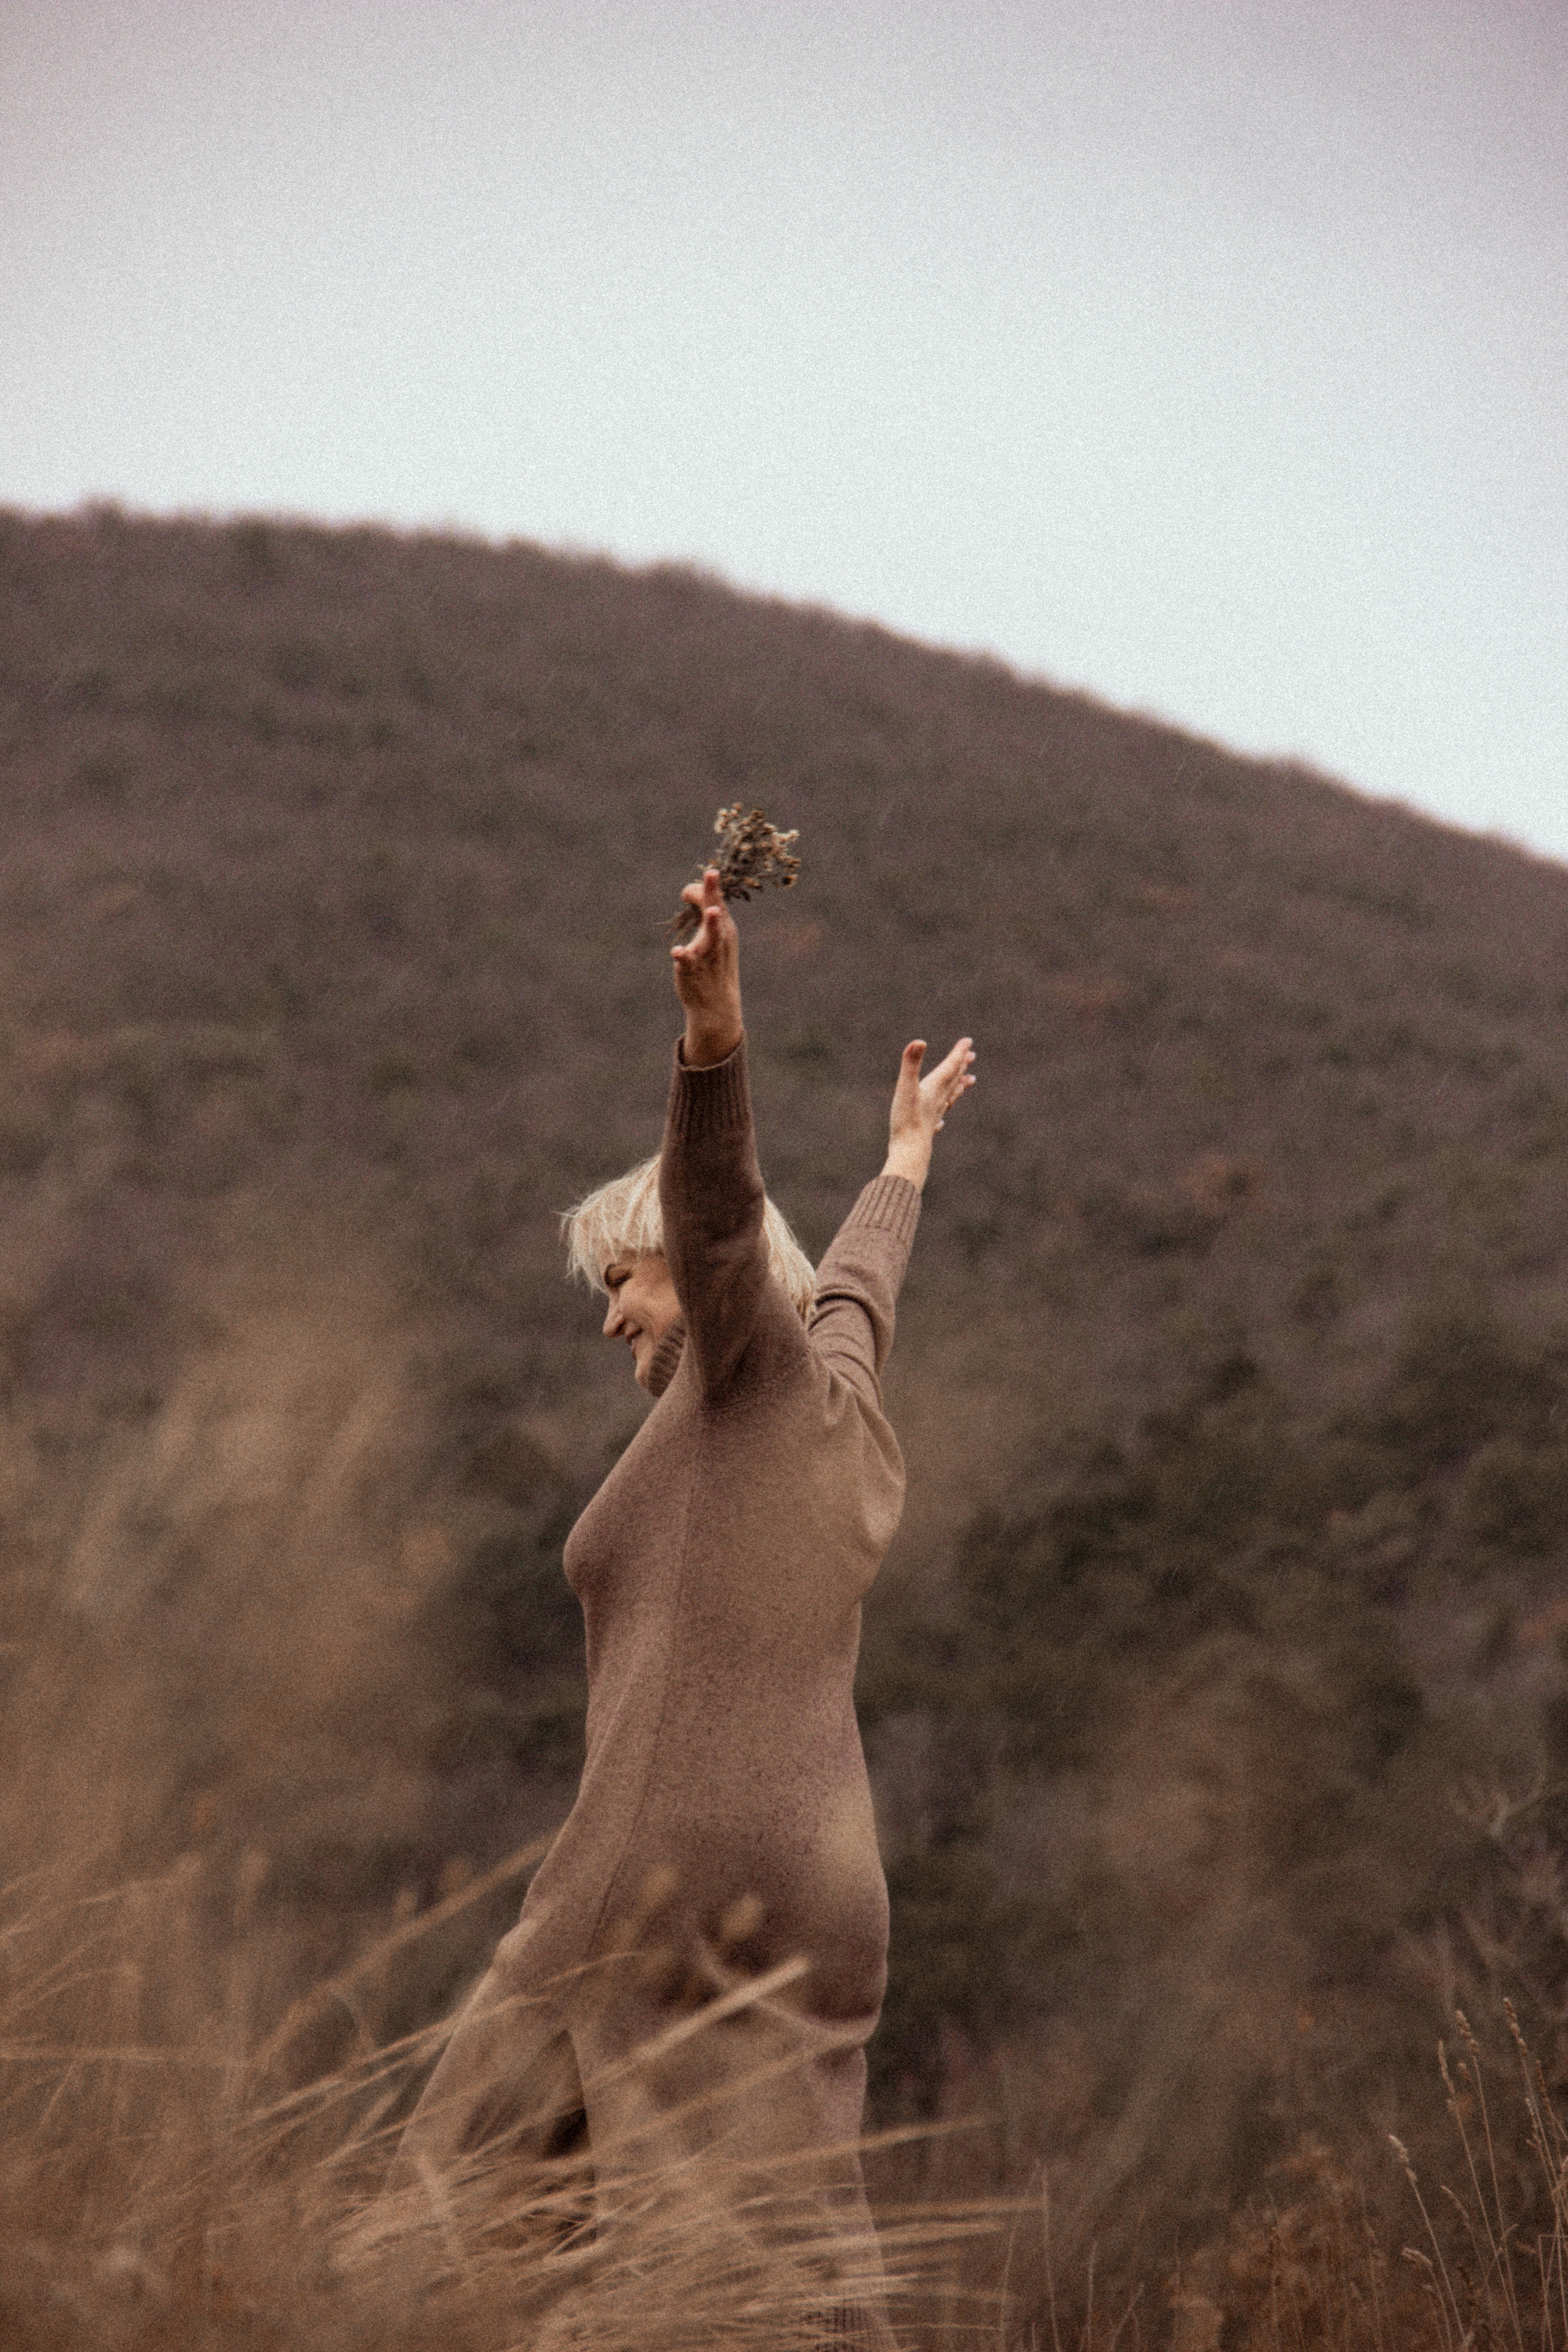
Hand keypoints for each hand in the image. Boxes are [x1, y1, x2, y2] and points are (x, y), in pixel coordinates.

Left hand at [671, 867, 742, 1066]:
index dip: (702, 889)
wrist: (716, 1006)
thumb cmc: (714, 966)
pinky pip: (688, 962)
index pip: (715, 900)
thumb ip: (707, 913)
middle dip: (713, 893)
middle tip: (712, 873)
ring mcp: (707, 955)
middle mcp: (719, 939)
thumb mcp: (715, 937)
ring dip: (711, 925)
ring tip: (711, 912)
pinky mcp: (693, 971)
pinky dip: (683, 956)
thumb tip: (695, 888)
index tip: (686, 893)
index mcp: (724, 928)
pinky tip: (677, 952)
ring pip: (710, 937)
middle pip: (716, 912)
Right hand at [882, 1036, 975, 1190]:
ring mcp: (933, 1116)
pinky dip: (943, 1114)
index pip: (950, 1067)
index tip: (968, 1042)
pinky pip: (938, 1119)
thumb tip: (919, 1042)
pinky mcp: (926, 1131)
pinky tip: (942, 1121)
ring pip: (950, 1098)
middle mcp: (938, 1101)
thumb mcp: (906, 1087)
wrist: (910, 1152)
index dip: (958, 1053)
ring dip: (959, 1088)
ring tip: (969, 1081)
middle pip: (953, 1081)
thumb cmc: (906, 1119)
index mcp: (934, 1088)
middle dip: (961, 1067)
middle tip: (971, 1056)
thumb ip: (911, 1064)